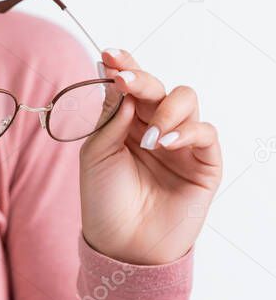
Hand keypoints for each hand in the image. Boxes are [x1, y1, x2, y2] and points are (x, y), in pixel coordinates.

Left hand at [79, 49, 221, 265]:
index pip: (128, 86)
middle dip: (141, 79)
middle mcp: (154, 126)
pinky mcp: (204, 162)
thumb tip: (121, 86)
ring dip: (165, 109)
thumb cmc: (104, 201)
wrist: (123, 245)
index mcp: (125, 123)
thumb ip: (108, 119)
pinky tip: (165, 143)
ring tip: (147, 137)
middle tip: (125, 80)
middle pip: (156, 86)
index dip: (123, 66)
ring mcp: (181, 142)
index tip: (109, 54)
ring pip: (186, 99)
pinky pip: (205, 131)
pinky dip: (186, 131)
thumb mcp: (95, 155)